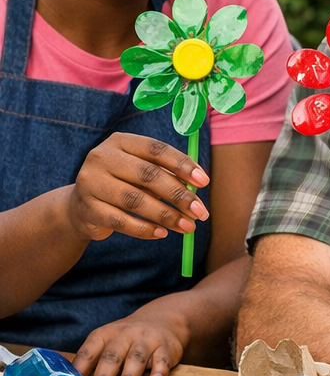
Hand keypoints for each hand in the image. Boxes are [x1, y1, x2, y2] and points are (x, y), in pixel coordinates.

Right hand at [65, 133, 209, 242]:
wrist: (80, 207)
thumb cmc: (122, 185)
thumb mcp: (141, 173)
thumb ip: (167, 175)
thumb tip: (197, 187)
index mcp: (120, 142)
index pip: (156, 149)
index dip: (182, 165)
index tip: (204, 181)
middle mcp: (102, 157)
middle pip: (148, 175)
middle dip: (179, 195)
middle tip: (200, 211)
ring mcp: (91, 182)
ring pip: (136, 200)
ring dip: (166, 215)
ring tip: (187, 227)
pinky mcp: (87, 208)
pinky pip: (121, 221)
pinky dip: (145, 229)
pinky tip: (162, 233)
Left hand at [74, 309, 186, 375]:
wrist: (162, 319)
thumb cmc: (128, 339)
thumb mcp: (108, 342)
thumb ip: (95, 363)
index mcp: (105, 335)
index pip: (89, 351)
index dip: (81, 368)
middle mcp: (125, 335)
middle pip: (113, 355)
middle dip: (105, 374)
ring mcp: (147, 340)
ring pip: (137, 358)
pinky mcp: (166, 348)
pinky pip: (162, 362)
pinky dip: (158, 375)